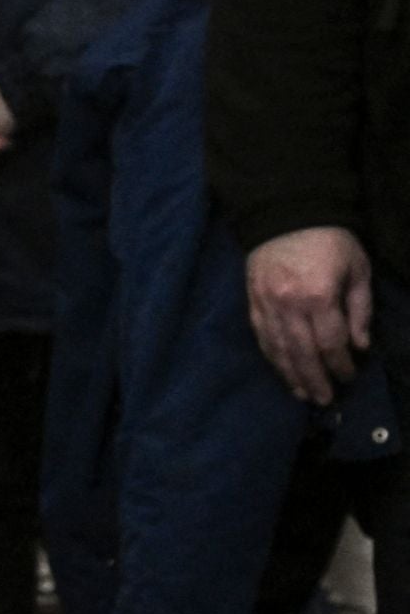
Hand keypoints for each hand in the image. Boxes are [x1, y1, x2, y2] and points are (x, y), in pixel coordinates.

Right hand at [245, 226, 373, 405]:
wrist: (284, 213)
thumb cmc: (329, 240)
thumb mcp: (357, 268)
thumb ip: (360, 309)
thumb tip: (360, 345)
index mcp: (318, 296)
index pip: (331, 342)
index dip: (341, 364)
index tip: (349, 376)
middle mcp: (288, 305)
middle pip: (302, 352)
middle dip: (315, 379)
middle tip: (324, 399)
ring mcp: (266, 304)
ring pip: (278, 348)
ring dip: (290, 374)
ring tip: (301, 393)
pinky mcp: (252, 300)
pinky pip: (261, 335)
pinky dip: (271, 355)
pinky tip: (280, 369)